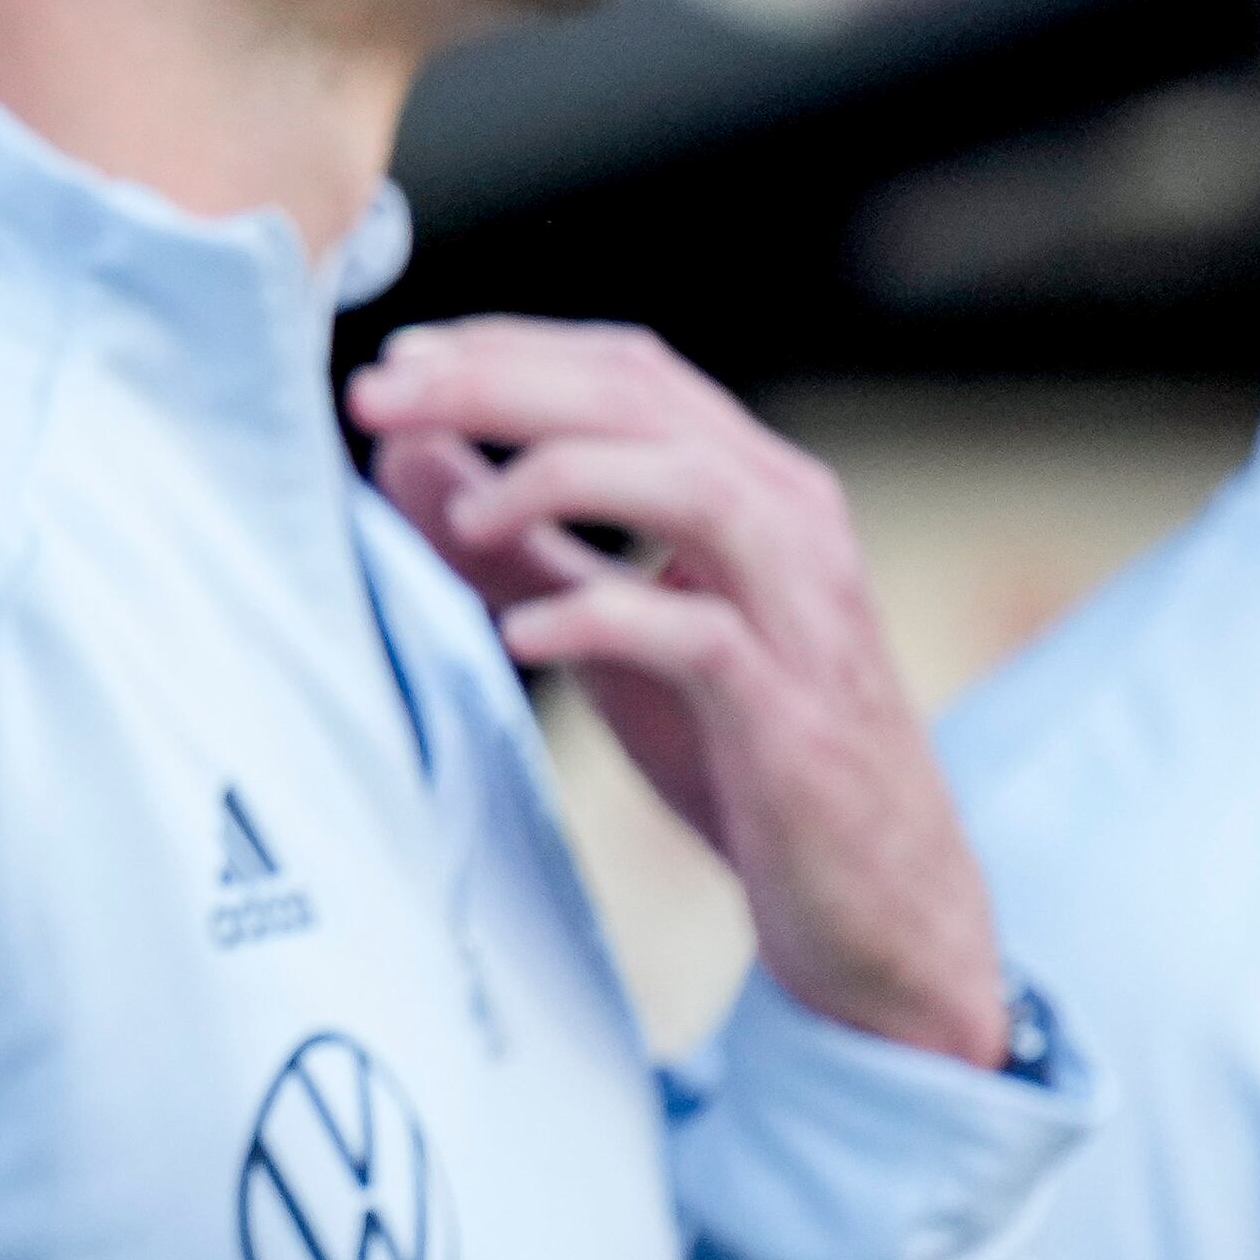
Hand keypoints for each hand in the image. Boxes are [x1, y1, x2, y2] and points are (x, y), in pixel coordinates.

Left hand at [345, 315, 1007, 1069]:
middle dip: (498, 385)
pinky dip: (602, 617)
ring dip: (559, 476)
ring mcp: (800, 612)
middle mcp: (789, 522)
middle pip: (641, 401)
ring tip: (462, 518)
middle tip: (380, 397)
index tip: (396, 364)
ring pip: (689, 484)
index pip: (627, 370)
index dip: (507, 350)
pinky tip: (523, 638)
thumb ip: (513, 542)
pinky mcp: (793, 712)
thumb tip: (404, 448)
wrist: (878, 909)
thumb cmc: (745, 758)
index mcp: (752, 487)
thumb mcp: (608, 633)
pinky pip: (699, 635)